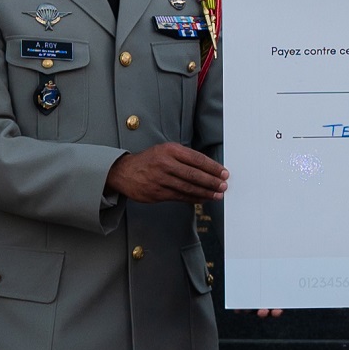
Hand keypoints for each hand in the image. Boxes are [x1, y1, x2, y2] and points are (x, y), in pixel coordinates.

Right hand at [106, 142, 227, 203]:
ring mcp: (160, 179)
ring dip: (205, 192)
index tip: (224, 173)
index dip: (213, 167)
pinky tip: (202, 199)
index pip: (197, 159)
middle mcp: (165, 164)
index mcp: (170, 150)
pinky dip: (193, 199)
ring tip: (217, 195)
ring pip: (188, 188)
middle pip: (194, 174)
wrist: (124, 172)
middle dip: (212, 181)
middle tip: (223, 186)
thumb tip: (208, 168)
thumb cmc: (149, 160)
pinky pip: (180, 197)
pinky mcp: (157, 193)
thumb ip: (184, 157)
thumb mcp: (165, 150)